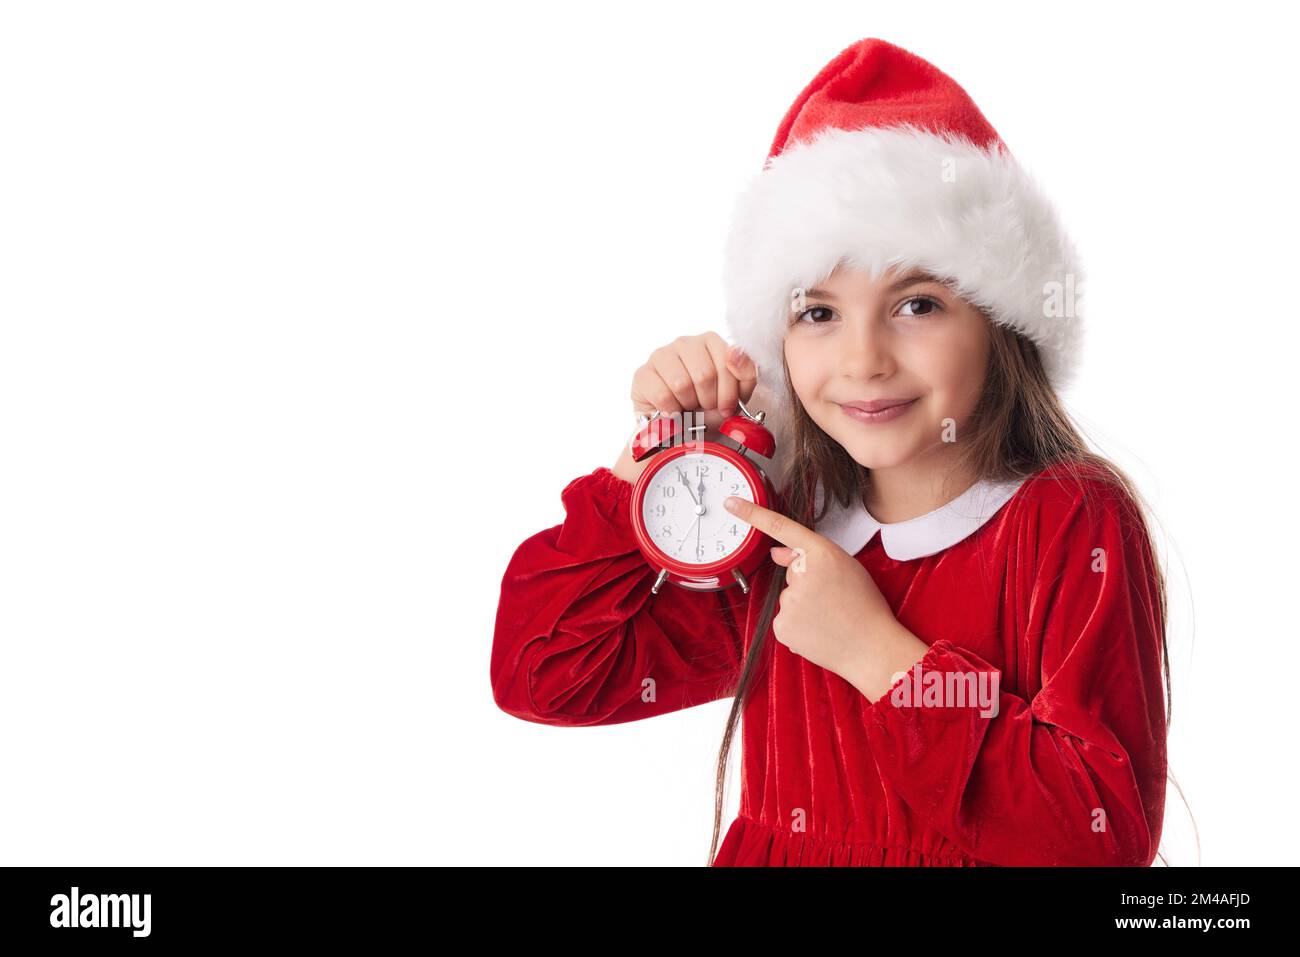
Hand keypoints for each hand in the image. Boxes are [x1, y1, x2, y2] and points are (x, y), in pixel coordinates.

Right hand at [630, 332, 757, 433]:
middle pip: (704, 374)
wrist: (682, 431)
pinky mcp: (643, 374)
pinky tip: (672, 410)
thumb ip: (746, 372)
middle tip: (704, 407)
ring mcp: (661, 356)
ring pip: (681, 384)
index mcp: (711, 341)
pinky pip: (662, 396)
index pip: (728, 363)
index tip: (725, 407)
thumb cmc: (709, 408)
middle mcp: (685, 342)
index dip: (729, 393)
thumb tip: (735, 353)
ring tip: (687, 406)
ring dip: (688, 405)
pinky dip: (671, 411)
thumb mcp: (738, 394)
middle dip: (708, 400)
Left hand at [721, 495, 930, 700]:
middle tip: (834, 599)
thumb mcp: (847, 568)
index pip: (781, 527)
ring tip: (830, 617)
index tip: (730, 503)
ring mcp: (790, 602)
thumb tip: (776, 553)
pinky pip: (785, 619)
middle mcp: (801, 574)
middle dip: (807, 582)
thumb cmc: (865, 606)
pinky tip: (818, 631)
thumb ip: (810, 556)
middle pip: (792, 572)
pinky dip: (798, 625)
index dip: (752, 514)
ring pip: (789, 597)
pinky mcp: (782, 627)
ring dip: (804, 606)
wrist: (871, 649)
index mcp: (822, 553)